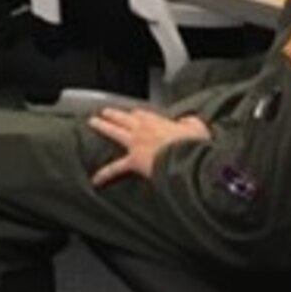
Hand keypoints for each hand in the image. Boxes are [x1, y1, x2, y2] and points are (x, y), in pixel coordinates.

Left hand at [88, 107, 208, 186]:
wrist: (187, 157)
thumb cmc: (194, 144)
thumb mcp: (197, 127)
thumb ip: (190, 122)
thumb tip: (189, 121)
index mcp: (159, 121)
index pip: (143, 115)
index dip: (137, 114)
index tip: (133, 113)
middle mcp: (143, 129)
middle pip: (124, 118)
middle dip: (114, 114)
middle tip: (105, 112)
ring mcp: (136, 143)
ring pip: (115, 132)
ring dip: (103, 126)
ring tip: (93, 123)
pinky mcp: (133, 161)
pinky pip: (116, 168)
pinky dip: (105, 174)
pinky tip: (96, 180)